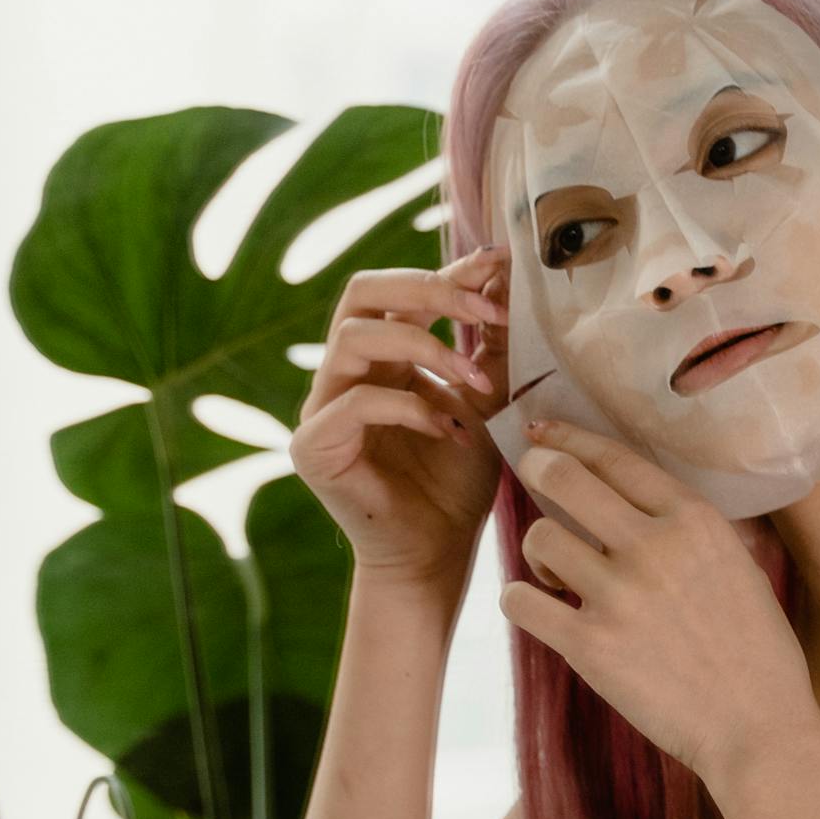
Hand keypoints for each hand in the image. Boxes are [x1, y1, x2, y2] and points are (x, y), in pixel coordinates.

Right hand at [289, 245, 509, 589]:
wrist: (436, 554)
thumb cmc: (455, 482)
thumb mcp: (485, 402)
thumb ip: (490, 346)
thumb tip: (505, 277)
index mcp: (383, 356)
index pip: (403, 292)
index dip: (451, 271)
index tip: (501, 264)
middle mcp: (346, 373)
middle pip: (363, 292)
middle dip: (428, 289)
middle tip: (483, 309)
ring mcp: (323, 407)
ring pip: (353, 337)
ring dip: (424, 346)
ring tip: (472, 376)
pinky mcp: (314, 446)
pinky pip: (354, 403)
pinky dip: (408, 407)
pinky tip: (447, 429)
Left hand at [501, 418, 819, 788]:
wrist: (758, 729)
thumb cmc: (756, 653)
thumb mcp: (739, 568)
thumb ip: (689, 531)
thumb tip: (638, 503)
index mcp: (695, 521)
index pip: (616, 458)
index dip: (570, 436)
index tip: (543, 430)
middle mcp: (654, 547)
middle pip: (564, 478)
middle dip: (537, 468)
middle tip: (530, 473)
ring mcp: (618, 595)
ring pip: (539, 537)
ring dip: (538, 551)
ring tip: (556, 574)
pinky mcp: (589, 646)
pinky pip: (521, 601)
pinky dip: (521, 600)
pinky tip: (539, 607)